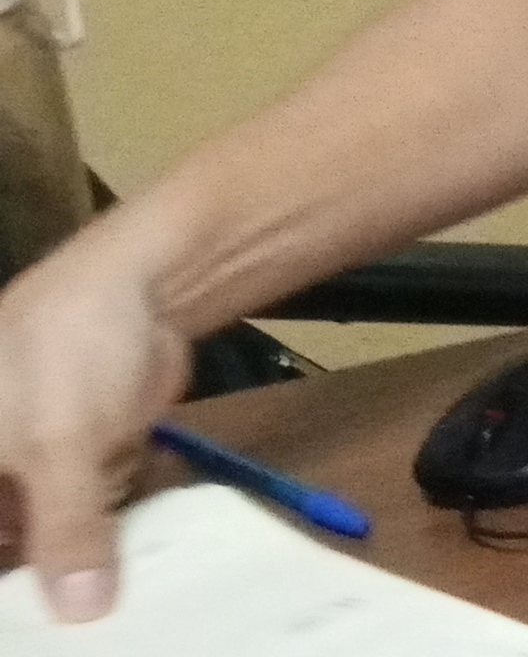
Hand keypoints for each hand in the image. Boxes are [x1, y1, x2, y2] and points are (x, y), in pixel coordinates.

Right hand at [0, 258, 191, 621]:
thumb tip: (76, 612)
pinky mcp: (83, 459)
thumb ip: (65, 529)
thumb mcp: (58, 445)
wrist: (141, 283)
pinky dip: (116, 515)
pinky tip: (142, 527)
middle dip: (52, 568)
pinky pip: (94, 507)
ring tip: (125, 578)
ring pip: (55, 532)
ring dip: (89, 550)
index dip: (17, 574)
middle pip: (13, 543)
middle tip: (95, 605)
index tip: (46, 617)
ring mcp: (34, 466)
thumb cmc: (67, 352)